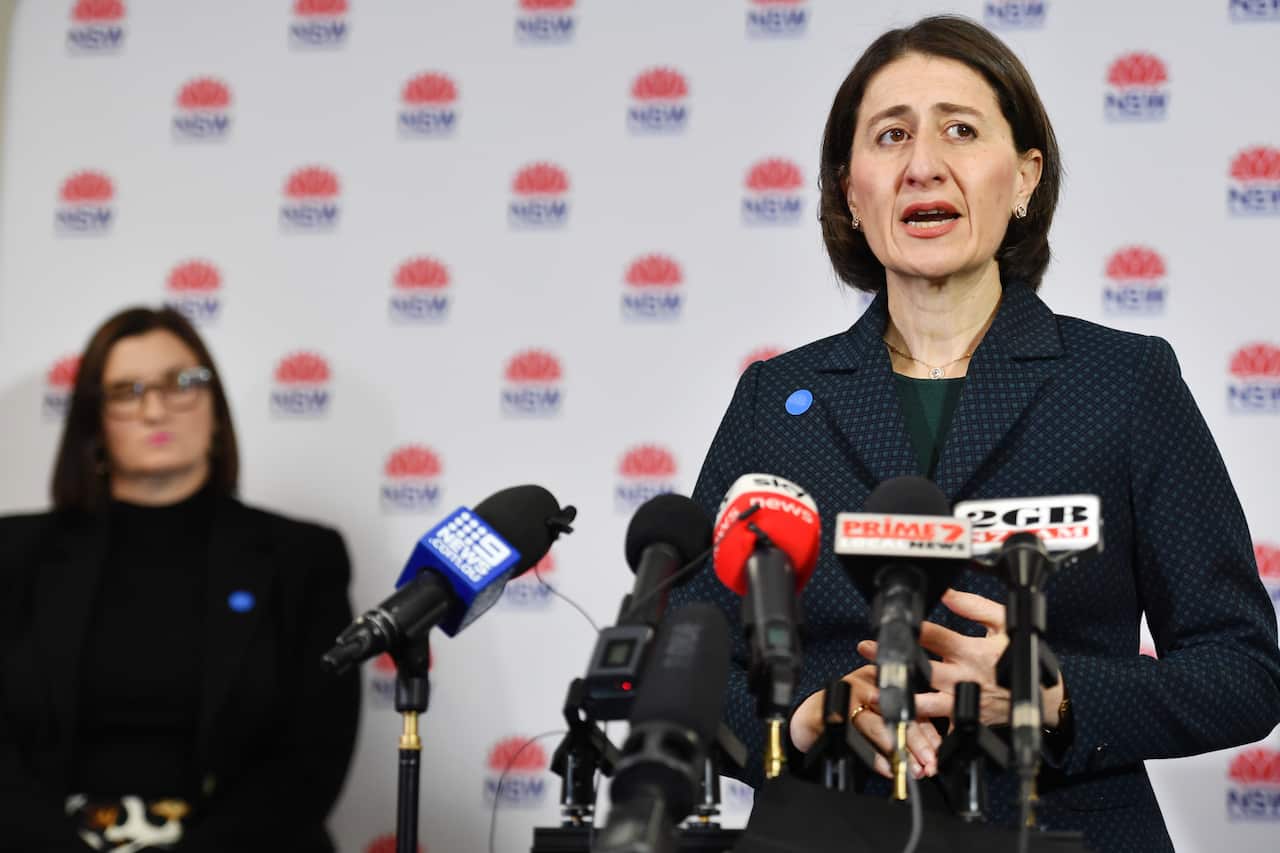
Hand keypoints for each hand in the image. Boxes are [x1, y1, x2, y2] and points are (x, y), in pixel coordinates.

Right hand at [789, 664, 941, 778]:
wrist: (810, 717)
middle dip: (916, 742)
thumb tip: (930, 754)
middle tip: (928, 765)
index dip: (927, 731)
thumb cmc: (848, 716)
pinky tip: (885, 768)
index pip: (911, 705)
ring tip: (910, 769)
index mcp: (882, 680)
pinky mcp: (830, 712)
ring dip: (896, 749)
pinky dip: (872, 755)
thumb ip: (903, 728)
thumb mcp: (879, 718)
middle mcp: (867, 683)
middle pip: (897, 712)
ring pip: (878, 723)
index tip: (937, 754)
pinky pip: (856, 736)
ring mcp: (847, 696)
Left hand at [858, 589, 1065, 728]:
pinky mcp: (966, 724)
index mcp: (972, 651)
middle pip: (922, 669)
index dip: (909, 628)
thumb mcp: (1006, 624)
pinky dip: (920, 734)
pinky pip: (940, 732)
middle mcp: (964, 678)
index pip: (934, 636)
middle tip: (865, 650)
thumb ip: (975, 606)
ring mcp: (964, 704)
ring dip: (899, 698)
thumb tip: (947, 593)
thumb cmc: (1023, 657)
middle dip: (893, 660)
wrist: (1043, 699)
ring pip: (926, 704)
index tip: (886, 621)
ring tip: (873, 693)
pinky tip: (897, 727)